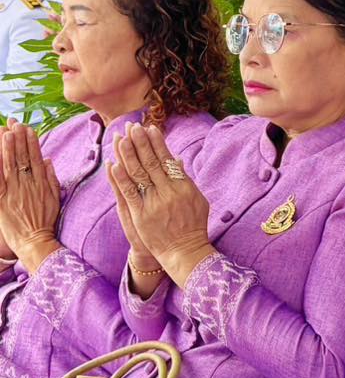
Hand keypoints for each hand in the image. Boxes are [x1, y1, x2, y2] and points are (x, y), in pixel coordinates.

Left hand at [0, 122, 61, 270]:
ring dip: (8, 148)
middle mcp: (28, 185)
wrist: (36, 242)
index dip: (31, 142)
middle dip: (18, 139)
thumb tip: (47, 160)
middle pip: (22, 158)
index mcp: (41, 183)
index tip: (28, 128)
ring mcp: (15, 192)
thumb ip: (52, 178)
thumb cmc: (45, 222)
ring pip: (10, 166)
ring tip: (6, 132)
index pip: (35, 157)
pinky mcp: (3, 201)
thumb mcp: (55, 198)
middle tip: (14, 123)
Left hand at [107, 124, 212, 282]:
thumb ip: (186, 179)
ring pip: (138, 174)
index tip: (150, 128)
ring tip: (121, 138)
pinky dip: (120, 178)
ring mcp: (154, 203)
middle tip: (133, 126)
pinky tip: (114, 164)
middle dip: (141, 143)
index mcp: (183, 187)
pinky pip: (129, 193)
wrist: (184, 251)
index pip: (167, 159)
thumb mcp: (197, 200)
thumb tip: (177, 159)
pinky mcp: (140, 215)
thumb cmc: (193, 225)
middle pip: (151, 162)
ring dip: (129, 154)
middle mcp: (169, 192)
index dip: (158, 143)